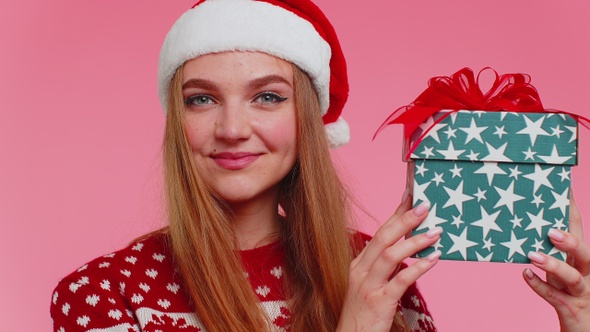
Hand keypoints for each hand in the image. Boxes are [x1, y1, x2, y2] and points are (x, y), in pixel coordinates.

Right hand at [337, 196, 440, 331]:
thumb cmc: (363, 314)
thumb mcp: (370, 286)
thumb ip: (386, 269)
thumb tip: (410, 251)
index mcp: (359, 264)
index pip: (379, 232)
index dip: (395, 213)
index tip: (410, 196)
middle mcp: (360, 271)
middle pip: (383, 238)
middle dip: (405, 219)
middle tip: (426, 205)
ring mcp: (368, 286)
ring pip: (391, 255)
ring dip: (415, 241)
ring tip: (436, 232)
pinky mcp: (378, 302)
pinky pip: (400, 281)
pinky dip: (418, 267)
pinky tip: (433, 259)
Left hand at [524, 192, 589, 331]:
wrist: (584, 328)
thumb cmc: (568, 294)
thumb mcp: (560, 270)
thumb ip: (546, 250)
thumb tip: (518, 226)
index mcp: (582, 258)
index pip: (578, 228)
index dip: (572, 209)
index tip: (564, 188)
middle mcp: (586, 273)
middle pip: (586, 254)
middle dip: (570, 242)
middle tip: (551, 232)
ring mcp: (580, 292)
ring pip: (573, 277)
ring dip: (554, 266)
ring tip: (533, 256)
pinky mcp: (570, 308)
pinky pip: (555, 297)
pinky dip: (540, 286)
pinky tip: (525, 275)